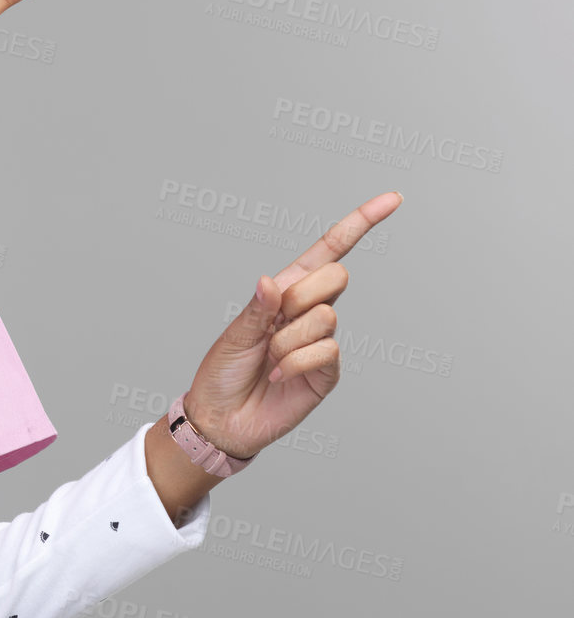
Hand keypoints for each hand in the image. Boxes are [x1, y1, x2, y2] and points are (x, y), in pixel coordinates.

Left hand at [180, 191, 403, 459]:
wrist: (223, 418)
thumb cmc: (223, 371)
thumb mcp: (234, 334)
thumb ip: (257, 308)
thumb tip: (272, 282)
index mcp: (286, 292)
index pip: (329, 251)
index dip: (360, 223)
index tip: (394, 199)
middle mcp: (308, 311)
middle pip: (337, 275)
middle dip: (303, 294)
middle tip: (274, 322)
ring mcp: (322, 341)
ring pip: (327, 316)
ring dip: (289, 338)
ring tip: (270, 358)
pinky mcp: (328, 371)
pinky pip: (326, 350)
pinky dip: (295, 362)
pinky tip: (278, 376)